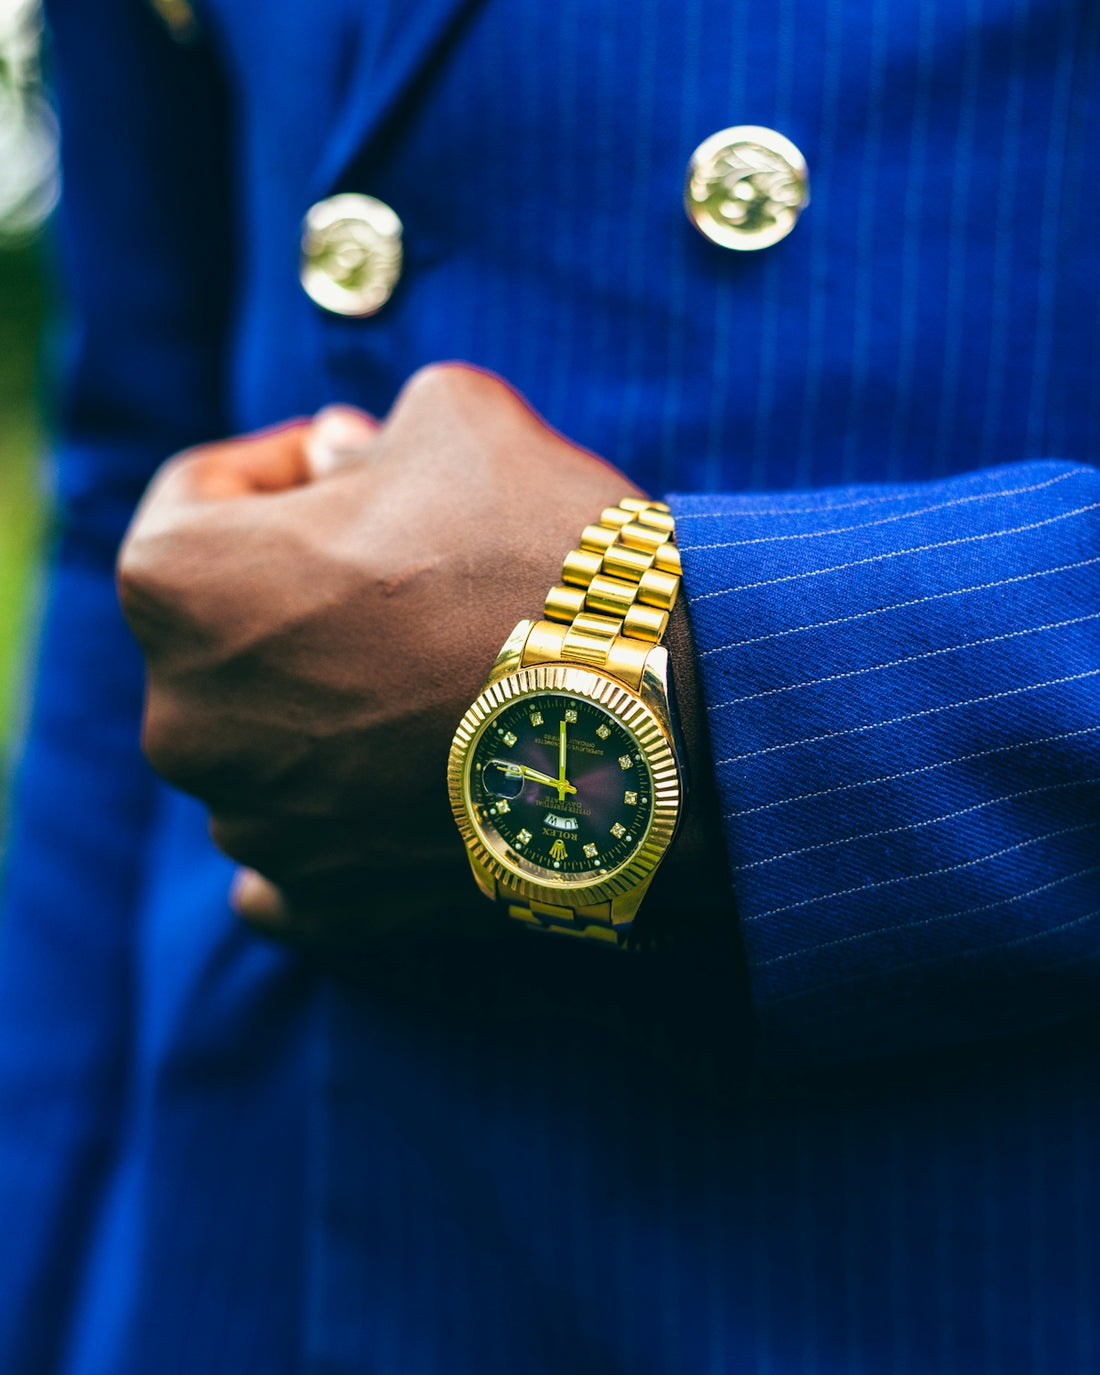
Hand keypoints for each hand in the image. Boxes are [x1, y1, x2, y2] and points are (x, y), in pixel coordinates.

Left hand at [118, 364, 659, 947]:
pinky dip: (330, 817)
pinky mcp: (321, 898)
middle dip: (303, 581)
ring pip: (262, 740)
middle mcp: (180, 716)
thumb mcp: (455, 414)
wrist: (662, 721)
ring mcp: (249, 822)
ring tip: (432, 667)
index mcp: (177, 582)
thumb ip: (367, 430)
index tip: (355, 462)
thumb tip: (337, 461)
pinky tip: (388, 783)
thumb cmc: (542, 552)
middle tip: (409, 563)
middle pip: (230, 625)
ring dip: (324, 698)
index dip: (283, 465)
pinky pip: (288, 853)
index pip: (197, 494)